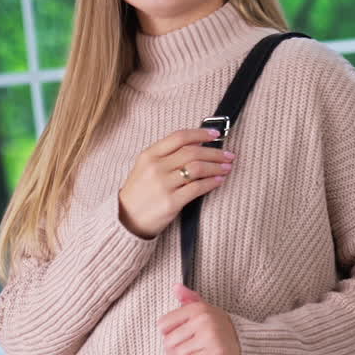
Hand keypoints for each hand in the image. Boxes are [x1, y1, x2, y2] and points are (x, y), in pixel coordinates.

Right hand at [117, 128, 234, 238]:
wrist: (126, 220)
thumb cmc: (139, 192)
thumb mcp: (145, 167)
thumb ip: (166, 155)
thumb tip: (197, 144)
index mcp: (149, 155)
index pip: (180, 137)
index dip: (201, 134)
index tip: (216, 134)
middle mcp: (156, 167)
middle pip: (192, 152)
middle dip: (215, 152)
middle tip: (229, 154)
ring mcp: (163, 185)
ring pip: (198, 168)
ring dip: (216, 167)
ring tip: (227, 167)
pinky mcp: (171, 202)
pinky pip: (197, 188)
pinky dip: (212, 183)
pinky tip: (219, 180)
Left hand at [159, 284, 241, 354]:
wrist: (246, 348)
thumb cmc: (222, 331)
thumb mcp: (207, 311)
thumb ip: (190, 299)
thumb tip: (175, 287)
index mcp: (197, 308)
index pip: (164, 324)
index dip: (165, 337)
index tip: (170, 344)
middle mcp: (203, 319)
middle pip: (169, 341)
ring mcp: (210, 335)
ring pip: (178, 354)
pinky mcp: (216, 353)